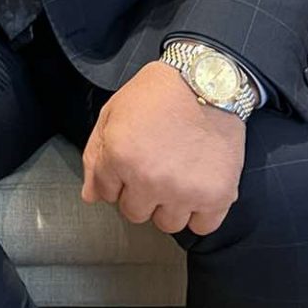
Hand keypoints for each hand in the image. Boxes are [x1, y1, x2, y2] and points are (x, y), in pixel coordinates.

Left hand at [80, 61, 244, 235]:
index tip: (130, 163)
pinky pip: (202, 227)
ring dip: (168, 205)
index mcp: (120, 156)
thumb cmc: (157, 93)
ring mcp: (184, 191)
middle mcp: (149, 179)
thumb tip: (91, 195)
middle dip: (139, 194)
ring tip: (177, 175)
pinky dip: (199, 212)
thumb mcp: (113, 111)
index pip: (105, 193)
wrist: (206, 81)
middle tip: (154, 167)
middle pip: (135, 213)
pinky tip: (197, 187)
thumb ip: (96, 155)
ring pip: (166, 224)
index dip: (116, 178)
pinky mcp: (217, 196)